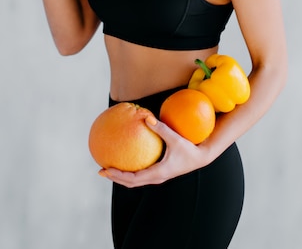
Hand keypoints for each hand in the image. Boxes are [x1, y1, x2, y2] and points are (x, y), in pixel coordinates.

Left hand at [98, 117, 212, 187]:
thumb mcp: (175, 138)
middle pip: (130, 183)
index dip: (118, 175)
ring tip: (108, 168)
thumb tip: (147, 117)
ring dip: (121, 176)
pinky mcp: (159, 172)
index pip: (133, 178)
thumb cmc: (189, 148)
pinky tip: (125, 160)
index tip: (106, 169)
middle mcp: (156, 178)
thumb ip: (161, 129)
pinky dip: (129, 172)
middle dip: (115, 178)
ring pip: (135, 181)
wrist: (200, 157)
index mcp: (158, 173)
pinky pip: (140, 174)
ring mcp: (157, 177)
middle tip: (101, 170)